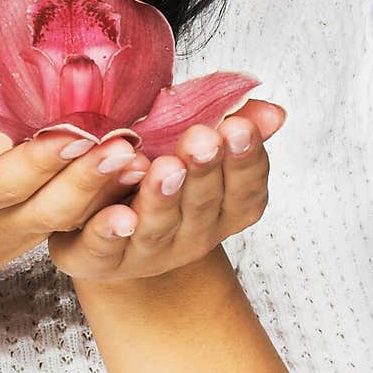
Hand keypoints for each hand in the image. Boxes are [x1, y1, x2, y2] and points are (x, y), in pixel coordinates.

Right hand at [0, 105, 176, 300]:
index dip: (37, 162)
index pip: (1, 182)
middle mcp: (2, 220)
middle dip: (91, 176)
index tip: (72, 134)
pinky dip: (118, 191)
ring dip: (114, 186)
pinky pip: (87, 209)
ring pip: (78, 210)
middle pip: (53, 202)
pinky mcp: (51, 223)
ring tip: (152, 156)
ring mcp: (31, 227)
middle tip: (129, 146)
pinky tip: (153, 163)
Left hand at [46, 99, 285, 280]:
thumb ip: (230, 126)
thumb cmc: (153, 171)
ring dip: (161, 198)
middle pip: (201, 208)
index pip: (245, 192)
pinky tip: (118, 215)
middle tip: (203, 139)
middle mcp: (189, 238)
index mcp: (219, 211)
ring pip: (156, 228)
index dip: (244, 161)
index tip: (239, 126)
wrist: (106, 226)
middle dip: (203, 172)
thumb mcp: (191, 145)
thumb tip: (272, 112)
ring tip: (164, 166)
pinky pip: (104, 248)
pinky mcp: (99, 260)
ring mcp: (145, 252)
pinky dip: (110, 232)